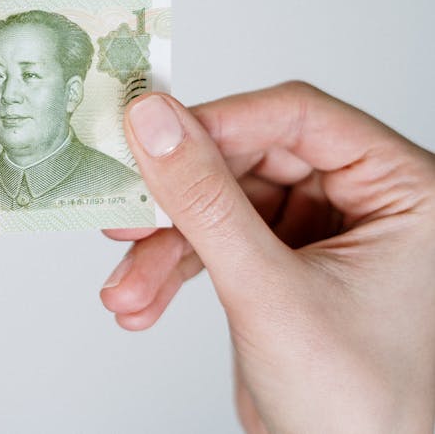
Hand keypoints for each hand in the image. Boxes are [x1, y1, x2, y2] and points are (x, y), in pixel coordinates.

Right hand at [100, 82, 434, 432]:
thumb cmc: (359, 405)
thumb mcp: (270, 292)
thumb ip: (206, 201)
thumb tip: (154, 124)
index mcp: (399, 189)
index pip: (297, 118)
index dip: (219, 122)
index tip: (149, 132)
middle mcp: (360, 201)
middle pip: (245, 161)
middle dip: (177, 204)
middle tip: (123, 214)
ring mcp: (316, 231)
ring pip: (219, 206)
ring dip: (164, 248)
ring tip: (127, 289)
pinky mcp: (277, 262)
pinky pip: (213, 242)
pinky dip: (171, 270)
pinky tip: (141, 301)